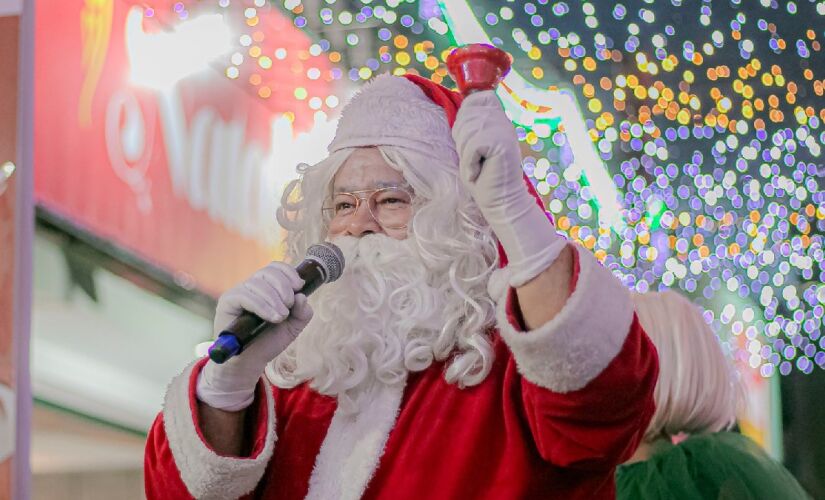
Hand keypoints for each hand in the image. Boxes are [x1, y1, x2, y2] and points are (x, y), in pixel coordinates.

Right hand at [196, 262, 312, 410]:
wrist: (250, 361)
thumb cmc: (269, 341)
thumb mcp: (293, 327)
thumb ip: (302, 313)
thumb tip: (302, 296)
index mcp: (267, 287)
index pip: (276, 267)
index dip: (289, 272)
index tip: (299, 286)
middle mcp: (252, 286)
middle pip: (268, 272)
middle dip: (284, 287)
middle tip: (288, 308)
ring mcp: (238, 293)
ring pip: (257, 283)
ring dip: (274, 299)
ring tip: (281, 317)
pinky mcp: (227, 302)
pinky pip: (244, 295)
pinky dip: (262, 305)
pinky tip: (272, 317)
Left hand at [452, 91, 565, 286]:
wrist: (500, 201)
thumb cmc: (482, 177)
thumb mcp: (471, 146)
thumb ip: (468, 126)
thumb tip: (459, 111)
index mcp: (497, 118)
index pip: (475, 98)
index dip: (465, 117)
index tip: (471, 142)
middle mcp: (503, 120)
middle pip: (466, 115)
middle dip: (462, 141)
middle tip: (475, 160)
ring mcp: (504, 130)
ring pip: (467, 131)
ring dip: (465, 154)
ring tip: (477, 166)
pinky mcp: (502, 143)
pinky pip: (472, 146)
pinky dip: (470, 163)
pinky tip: (479, 172)